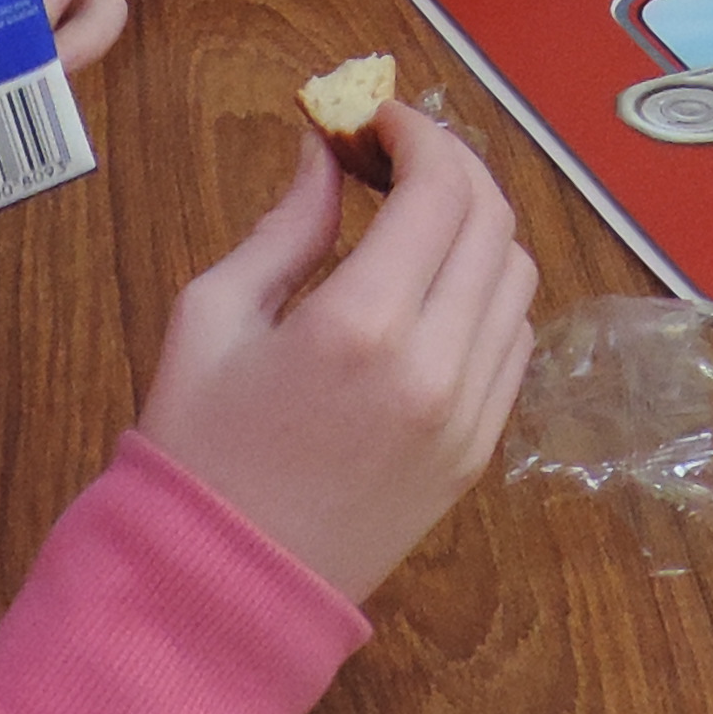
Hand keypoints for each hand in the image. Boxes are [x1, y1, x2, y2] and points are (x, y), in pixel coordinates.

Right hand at [138, 105, 539, 602]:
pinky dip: (488, 293)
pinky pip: (514, 343)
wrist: (217, 594)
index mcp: (362, 325)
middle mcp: (436, 367)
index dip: (416, 132)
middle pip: (492, 220)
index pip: (439, 187)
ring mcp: (469, 416)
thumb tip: (329, 152)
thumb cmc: (195, 449)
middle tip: (394, 155)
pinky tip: (432, 288)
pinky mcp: (479, 452)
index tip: (376, 119)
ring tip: (413, 218)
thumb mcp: (212, 317)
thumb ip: (285, 224)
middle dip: (450, 165)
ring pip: (517, 277)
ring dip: (477, 226)